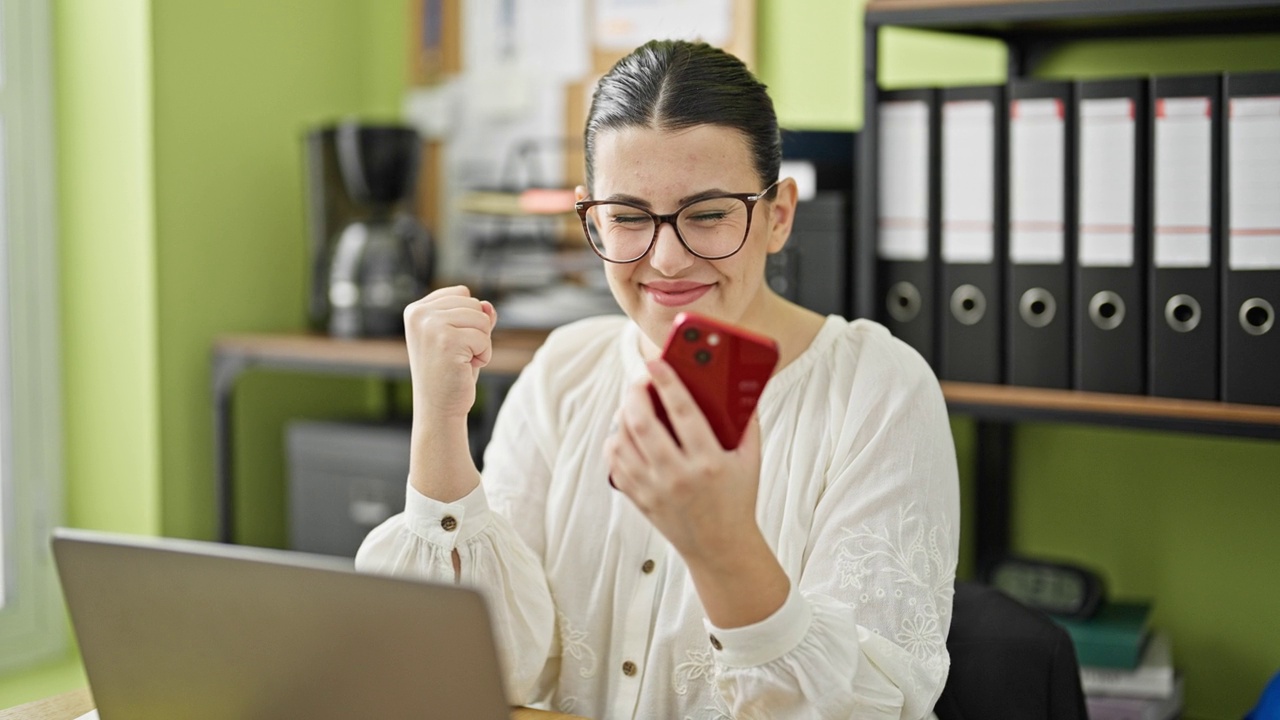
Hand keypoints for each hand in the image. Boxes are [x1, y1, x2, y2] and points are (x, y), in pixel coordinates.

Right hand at [403, 285, 496, 422]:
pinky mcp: (446, 341)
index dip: (468, 319)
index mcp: (416, 309)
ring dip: (481, 344)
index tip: (451, 343)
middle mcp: (419, 314)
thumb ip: (475, 316)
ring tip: (461, 361)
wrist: (439, 409)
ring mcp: (430, 326)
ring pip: (482, 319)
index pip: (462, 293)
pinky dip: (484, 355)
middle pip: (474, 304)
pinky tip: (464, 368)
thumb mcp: (462, 337)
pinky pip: (485, 338)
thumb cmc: (450, 373)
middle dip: (477, 331)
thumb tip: (489, 306)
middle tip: (457, 355)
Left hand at [604, 359, 764, 564]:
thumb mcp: (751, 461)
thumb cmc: (737, 500)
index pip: (683, 412)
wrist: (721, 548)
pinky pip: (614, 463)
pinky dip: (614, 442)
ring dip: (623, 415)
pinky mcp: (639, 500)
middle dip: (636, 393)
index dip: (667, 382)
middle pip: (642, 423)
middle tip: (640, 381)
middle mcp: (678, 476)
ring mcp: (654, 490)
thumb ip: (747, 423)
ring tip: (633, 404)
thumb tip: (739, 386)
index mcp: (709, 462)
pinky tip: (625, 433)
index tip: (655, 361)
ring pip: (622, 441)